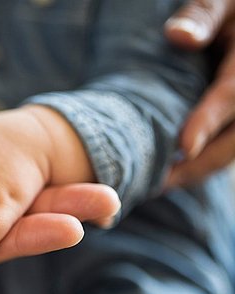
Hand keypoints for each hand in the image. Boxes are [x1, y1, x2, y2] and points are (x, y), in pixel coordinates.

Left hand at [165, 0, 234, 185]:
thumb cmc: (231, 6)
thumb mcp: (223, 0)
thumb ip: (203, 14)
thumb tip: (178, 36)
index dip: (209, 120)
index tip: (184, 146)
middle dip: (201, 163)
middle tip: (158, 182)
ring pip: (233, 148)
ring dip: (200, 168)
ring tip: (158, 183)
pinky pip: (229, 145)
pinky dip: (204, 160)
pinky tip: (173, 170)